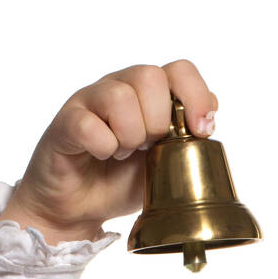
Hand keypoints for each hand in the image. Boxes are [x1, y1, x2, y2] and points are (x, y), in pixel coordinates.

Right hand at [0, 60, 219, 243]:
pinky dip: (103, 147)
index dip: (195, 96)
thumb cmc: (121, 181)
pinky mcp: (66, 123)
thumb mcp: (166, 165)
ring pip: (120, 97)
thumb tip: (211, 111)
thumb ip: (188, 139)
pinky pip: (89, 125)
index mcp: (148, 96)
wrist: (78, 208)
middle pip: (150, 76)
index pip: (179, 70)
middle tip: (146, 147)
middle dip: (159, 121)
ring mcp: (90, 102)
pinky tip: (102, 155)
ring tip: (122, 153)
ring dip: (129, 135)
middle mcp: (119, 88)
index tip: (200, 131)